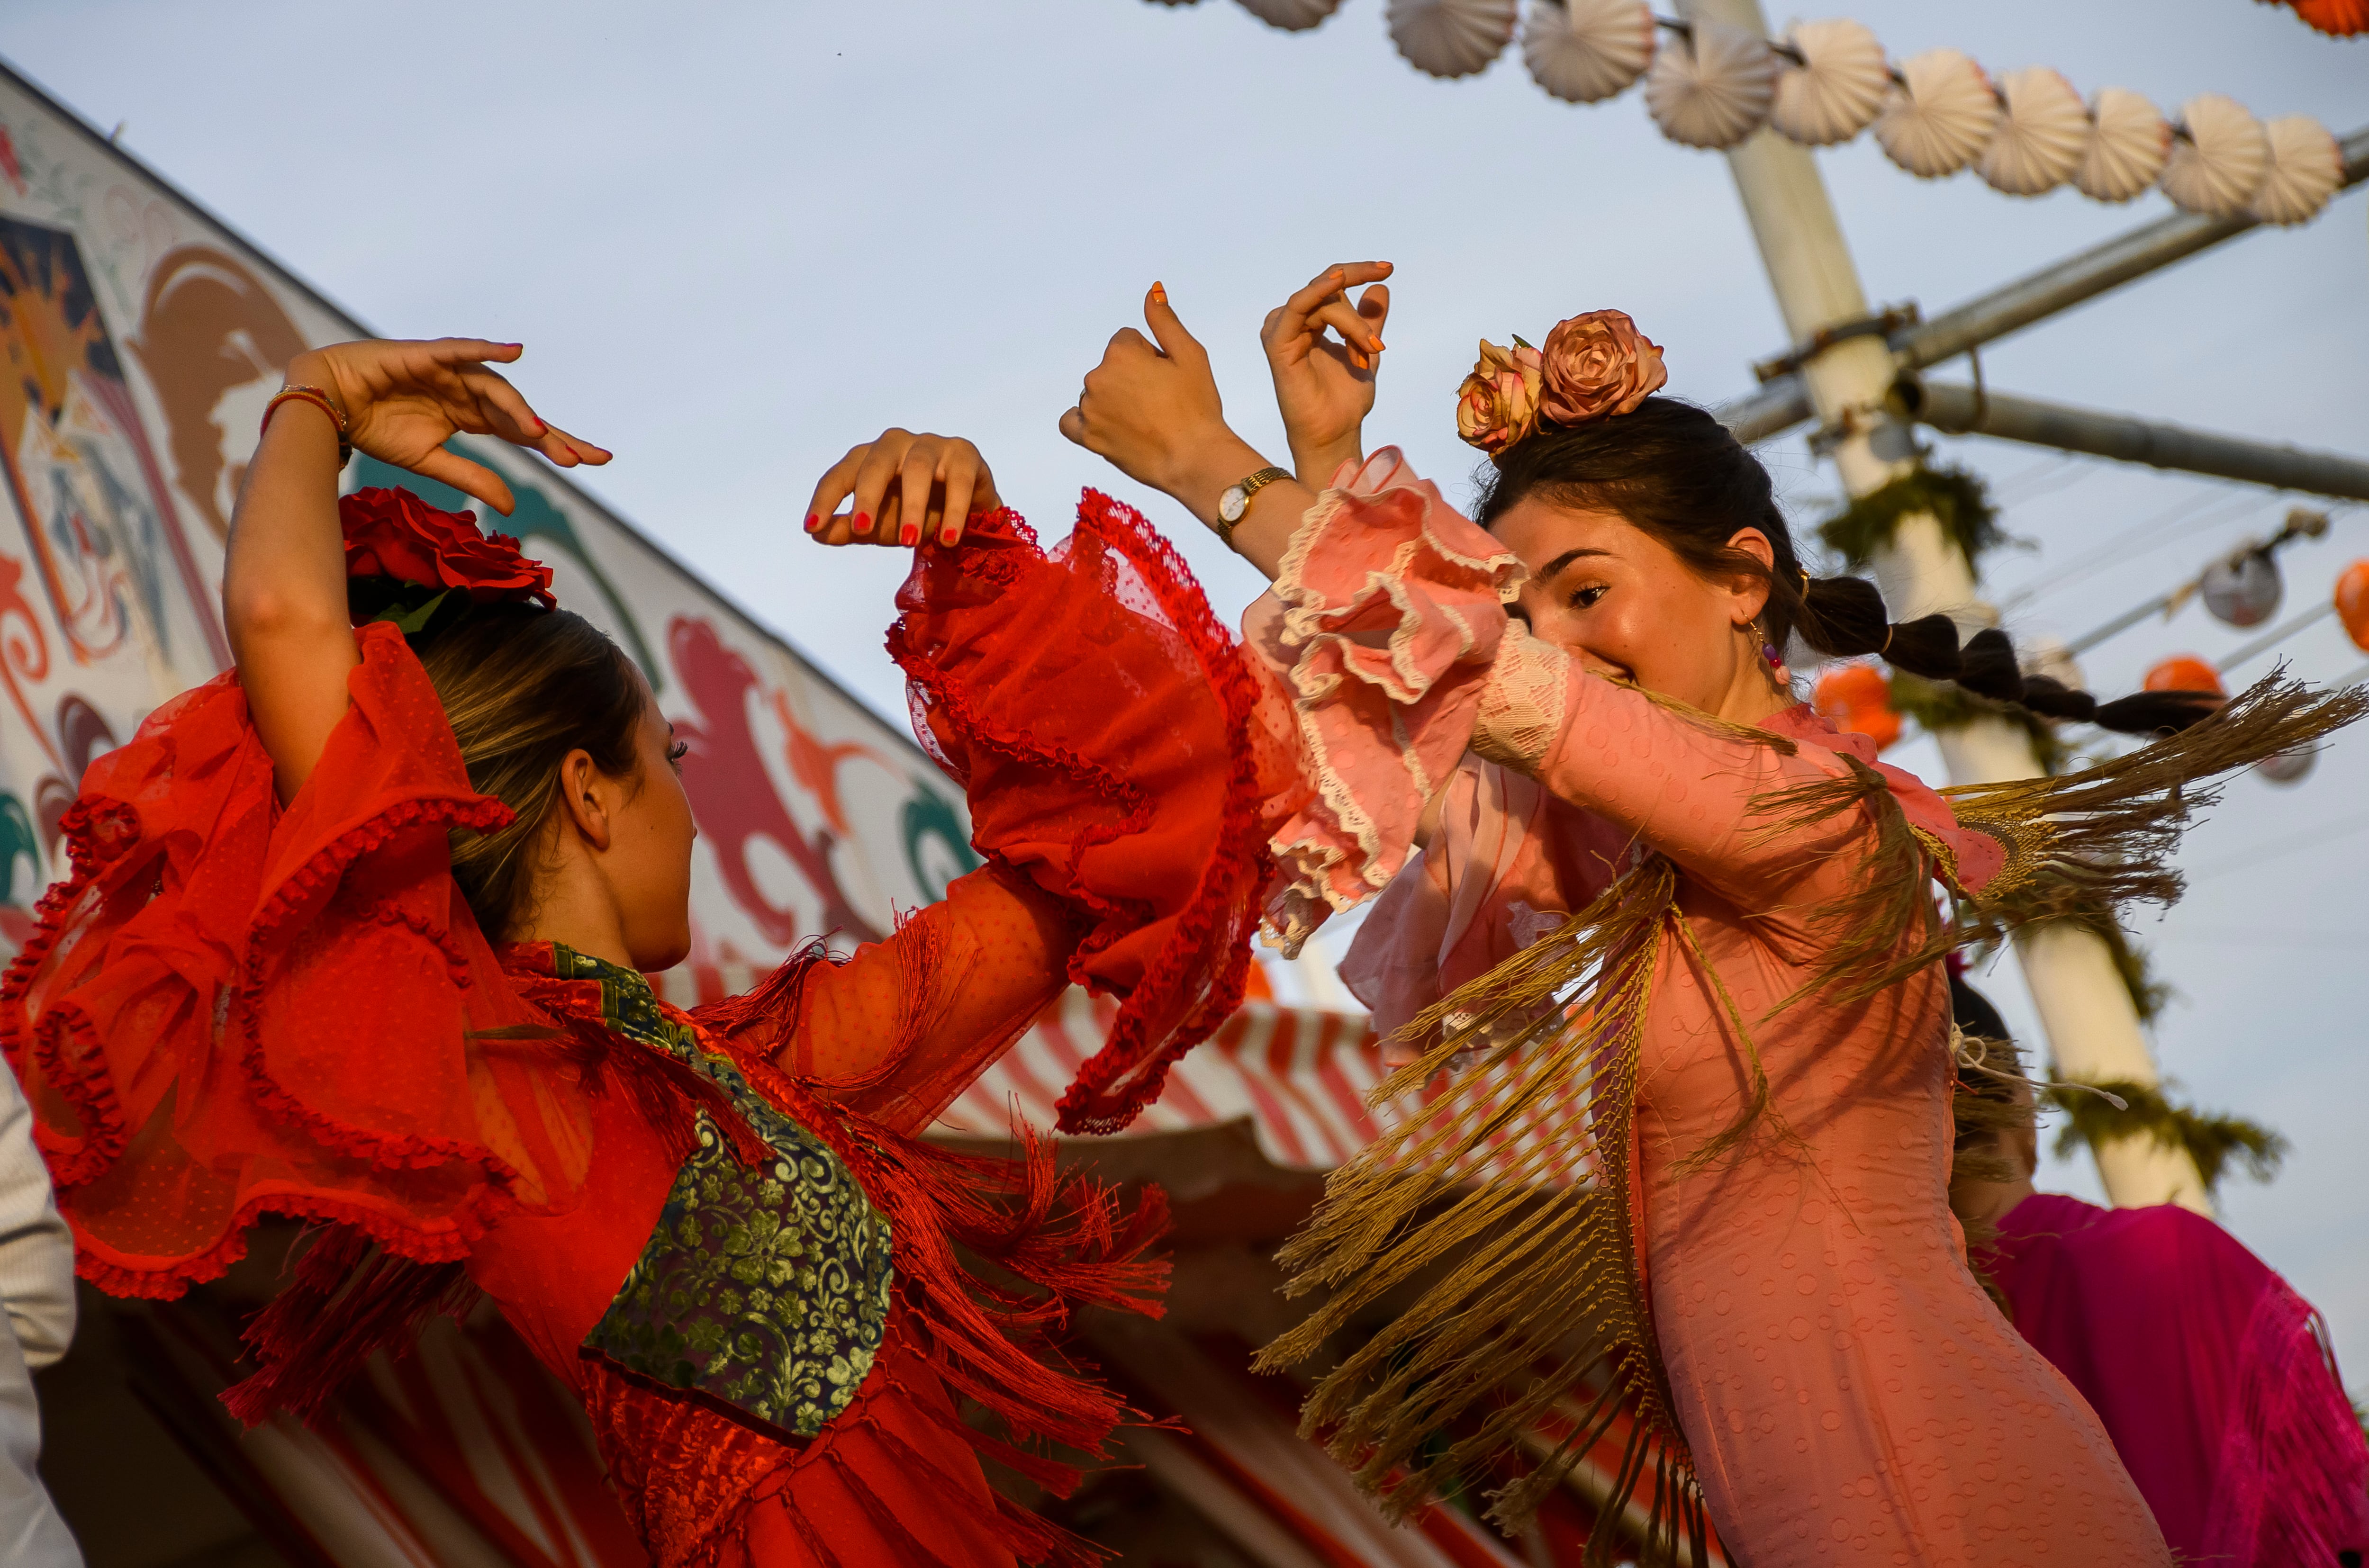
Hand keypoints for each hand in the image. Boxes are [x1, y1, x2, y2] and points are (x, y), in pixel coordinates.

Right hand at [285, 338, 608, 515]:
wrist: (330, 404)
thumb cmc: (377, 426)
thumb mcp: (430, 462)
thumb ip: (472, 479)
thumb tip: (511, 506)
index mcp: (473, 416)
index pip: (524, 432)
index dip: (557, 444)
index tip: (593, 462)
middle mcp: (470, 392)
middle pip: (520, 413)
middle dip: (554, 435)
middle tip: (587, 458)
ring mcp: (451, 372)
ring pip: (495, 390)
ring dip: (519, 410)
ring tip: (539, 434)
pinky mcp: (427, 356)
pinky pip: (461, 351)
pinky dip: (486, 350)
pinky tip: (513, 353)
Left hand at [803, 429, 999, 547]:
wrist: (968, 514)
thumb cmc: (918, 514)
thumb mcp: (881, 527)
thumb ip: (851, 529)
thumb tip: (818, 534)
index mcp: (869, 460)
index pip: (841, 474)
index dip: (825, 499)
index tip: (811, 526)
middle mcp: (896, 445)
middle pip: (876, 463)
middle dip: (867, 496)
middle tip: (862, 530)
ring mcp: (931, 446)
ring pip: (917, 468)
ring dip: (912, 506)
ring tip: (909, 541)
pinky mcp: (964, 454)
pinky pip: (958, 479)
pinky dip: (954, 510)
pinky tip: (948, 539)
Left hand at [1060, 283, 1237, 499]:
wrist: (1194, 458)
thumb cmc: (1197, 407)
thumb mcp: (1190, 354)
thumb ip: (1164, 320)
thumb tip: (1151, 290)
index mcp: (1120, 352)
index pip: (1127, 342)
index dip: (1150, 357)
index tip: (1166, 378)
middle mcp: (1097, 377)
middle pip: (1111, 367)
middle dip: (1131, 378)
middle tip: (1159, 401)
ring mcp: (1089, 408)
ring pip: (1097, 392)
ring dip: (1114, 400)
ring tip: (1144, 421)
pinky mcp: (1087, 437)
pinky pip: (1071, 421)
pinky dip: (1084, 422)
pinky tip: (1107, 426)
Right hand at [1262, 262, 1390, 485]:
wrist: (1334, 433)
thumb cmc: (1345, 401)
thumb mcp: (1366, 351)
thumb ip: (1369, 321)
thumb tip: (1379, 287)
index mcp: (1311, 323)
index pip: (1333, 286)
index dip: (1359, 273)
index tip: (1388, 268)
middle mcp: (1294, 324)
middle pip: (1327, 288)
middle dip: (1358, 303)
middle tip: (1380, 315)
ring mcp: (1283, 332)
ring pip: (1321, 300)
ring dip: (1351, 322)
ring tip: (1367, 352)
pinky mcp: (1278, 344)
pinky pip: (1296, 308)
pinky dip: (1316, 292)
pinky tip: (1335, 284)